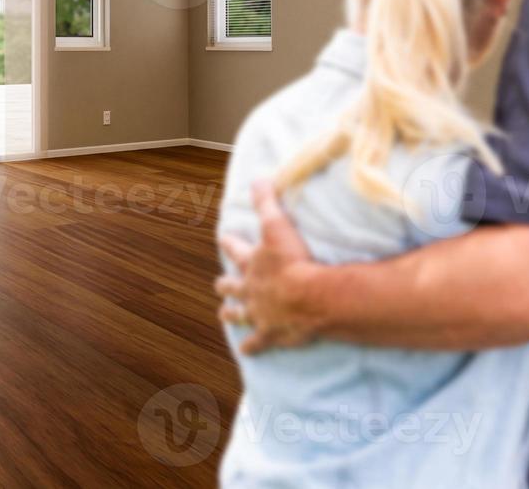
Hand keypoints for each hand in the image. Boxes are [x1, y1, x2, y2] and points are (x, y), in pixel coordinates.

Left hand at [215, 180, 323, 353]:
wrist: (308, 297)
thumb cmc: (294, 260)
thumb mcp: (278, 224)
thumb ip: (268, 201)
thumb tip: (257, 177)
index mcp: (252, 263)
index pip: (235, 249)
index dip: (229, 242)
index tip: (222, 238)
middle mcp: (250, 289)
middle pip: (231, 286)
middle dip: (225, 284)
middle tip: (220, 284)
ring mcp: (258, 314)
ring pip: (238, 315)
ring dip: (231, 314)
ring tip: (224, 315)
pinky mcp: (270, 334)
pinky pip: (257, 343)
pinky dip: (251, 347)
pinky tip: (245, 351)